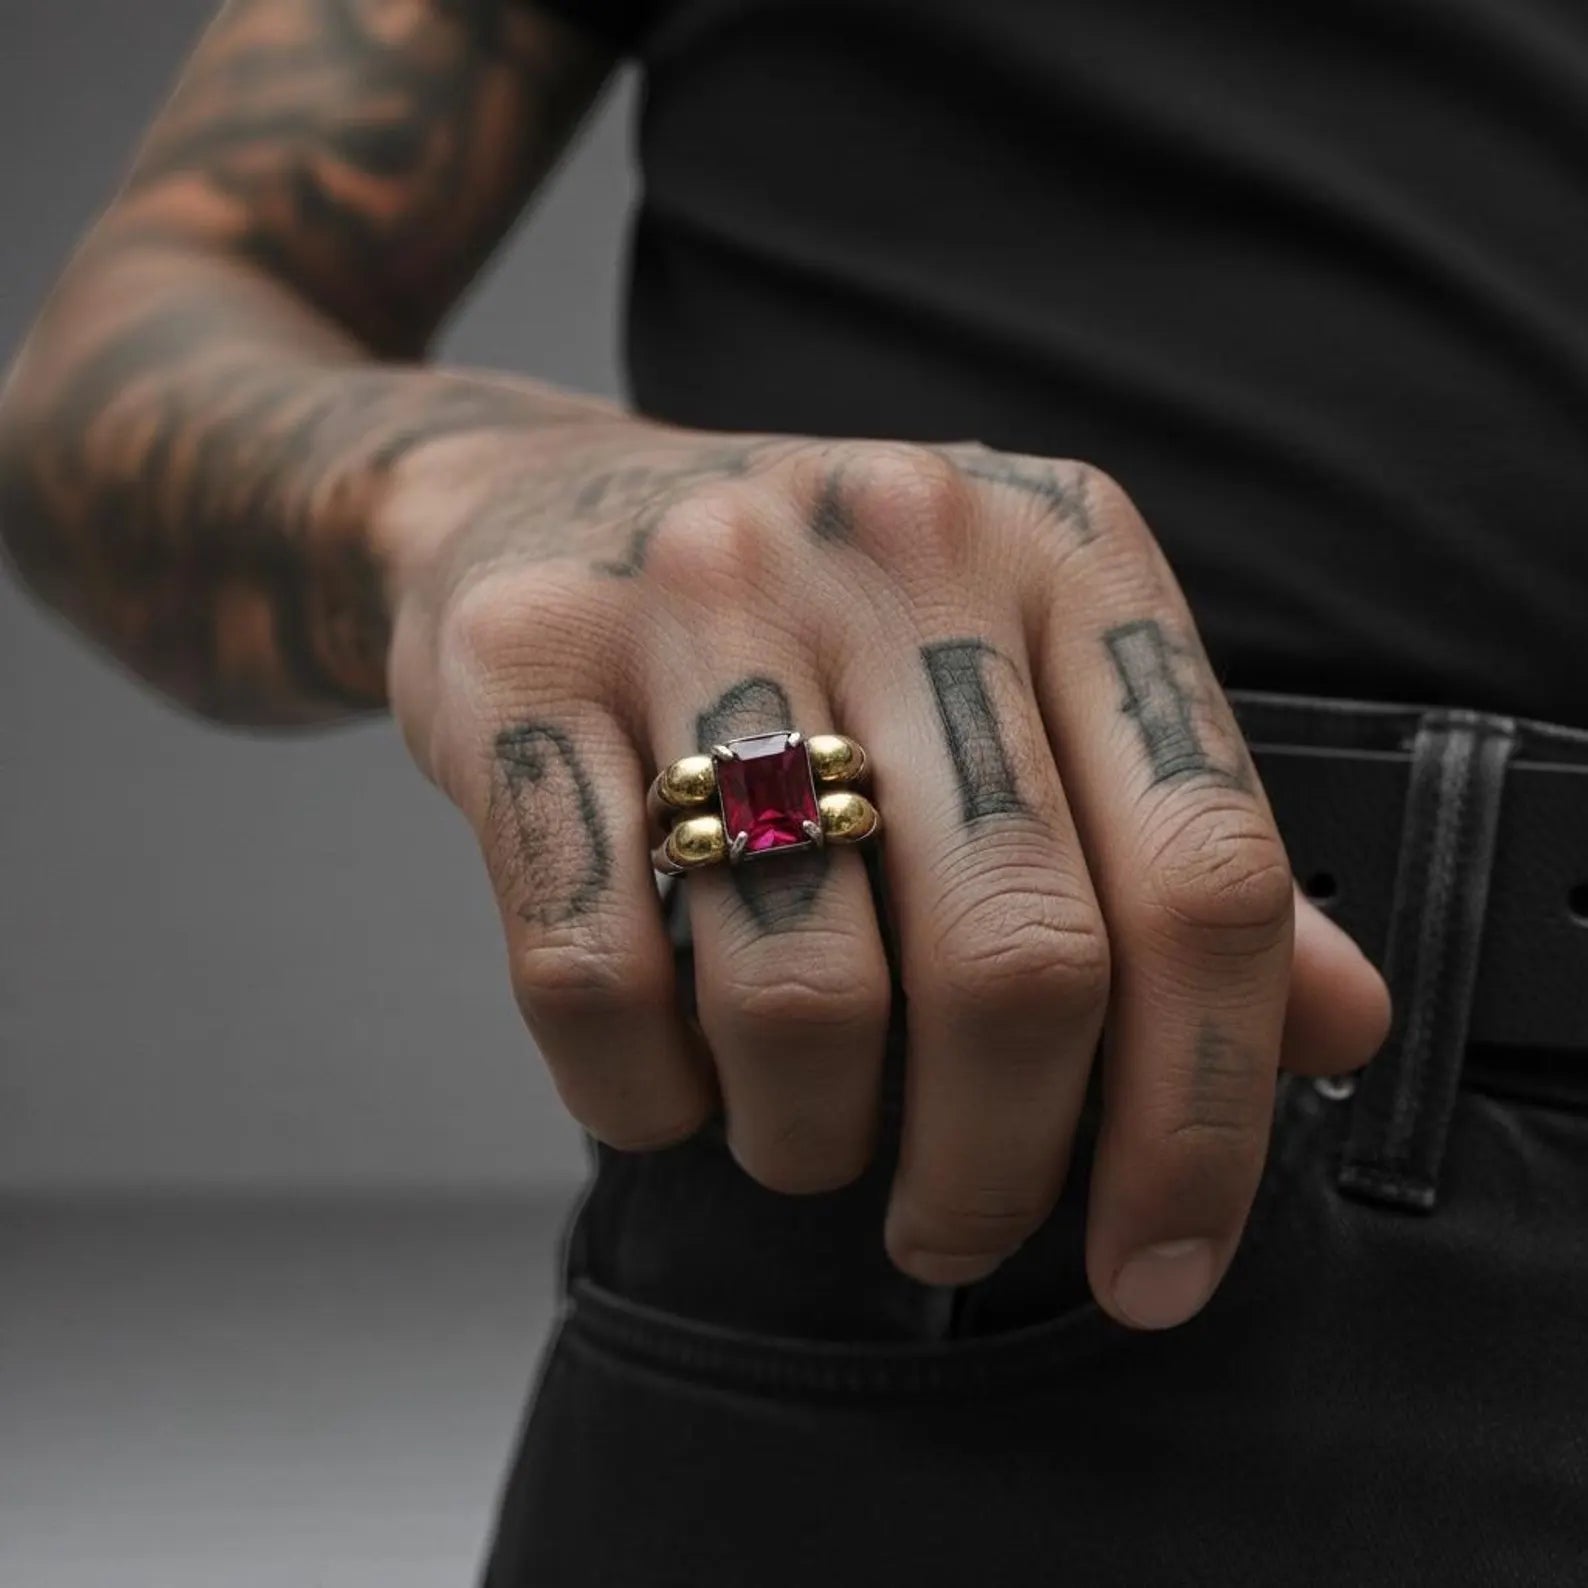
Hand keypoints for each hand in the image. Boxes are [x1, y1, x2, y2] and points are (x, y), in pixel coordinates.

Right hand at [380, 422, 1390, 1330]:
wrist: (548, 505)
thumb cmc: (820, 628)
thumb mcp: (1030, 686)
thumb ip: (1172, 849)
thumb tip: (1338, 1026)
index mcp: (1069, 557)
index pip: (1209, 874)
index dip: (1203, 1115)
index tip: (1159, 1264)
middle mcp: (900, 553)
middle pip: (1016, 961)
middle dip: (996, 1170)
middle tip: (952, 1222)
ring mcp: (699, 600)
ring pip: (802, 995)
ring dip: (809, 1142)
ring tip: (801, 1133)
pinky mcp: (523, 670)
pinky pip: (593, 978)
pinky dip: (642, 1097)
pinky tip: (667, 1082)